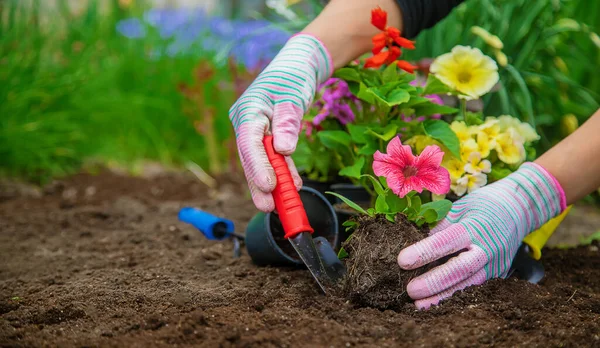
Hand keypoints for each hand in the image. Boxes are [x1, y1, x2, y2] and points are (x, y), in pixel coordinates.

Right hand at [229, 34, 331, 211]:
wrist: (296, 65)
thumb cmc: (293, 76)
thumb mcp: (293, 97)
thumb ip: (287, 123)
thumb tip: (284, 150)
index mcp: (248, 110)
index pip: (249, 142)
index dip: (257, 167)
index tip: (269, 186)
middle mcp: (246, 123)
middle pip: (251, 158)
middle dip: (260, 184)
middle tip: (268, 207)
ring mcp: (254, 131)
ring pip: (261, 162)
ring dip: (272, 183)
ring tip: (281, 206)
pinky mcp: (265, 137)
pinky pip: (272, 158)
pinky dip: (283, 172)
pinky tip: (292, 187)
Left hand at [398, 162, 565, 308]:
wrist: (518, 209)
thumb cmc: (482, 205)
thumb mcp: (460, 207)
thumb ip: (439, 225)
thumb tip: (410, 240)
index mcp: (474, 226)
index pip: (447, 241)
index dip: (425, 251)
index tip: (402, 260)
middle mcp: (487, 247)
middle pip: (460, 269)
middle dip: (434, 282)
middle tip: (409, 290)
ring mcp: (495, 264)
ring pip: (468, 285)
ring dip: (442, 297)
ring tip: (419, 306)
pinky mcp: (498, 275)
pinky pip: (474, 288)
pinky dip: (454, 296)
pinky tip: (435, 303)